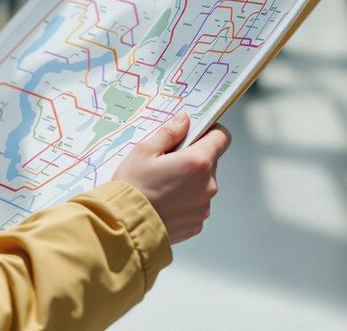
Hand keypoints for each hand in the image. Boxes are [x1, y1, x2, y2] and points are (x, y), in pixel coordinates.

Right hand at [113, 113, 230, 243]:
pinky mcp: (197, 223)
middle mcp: (207, 185)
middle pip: (210, 162)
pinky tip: (164, 201)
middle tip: (167, 162)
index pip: (221, 138)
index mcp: (197, 162)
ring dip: (189, 180)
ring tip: (162, 185)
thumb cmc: (132, 187)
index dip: (210, 131)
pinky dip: (185, 200)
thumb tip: (184, 120)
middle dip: (192, 158)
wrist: (125, 226)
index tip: (196, 133)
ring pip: (202, 184)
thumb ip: (169, 133)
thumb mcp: (144, 151)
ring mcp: (204, 206)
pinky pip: (196, 203)